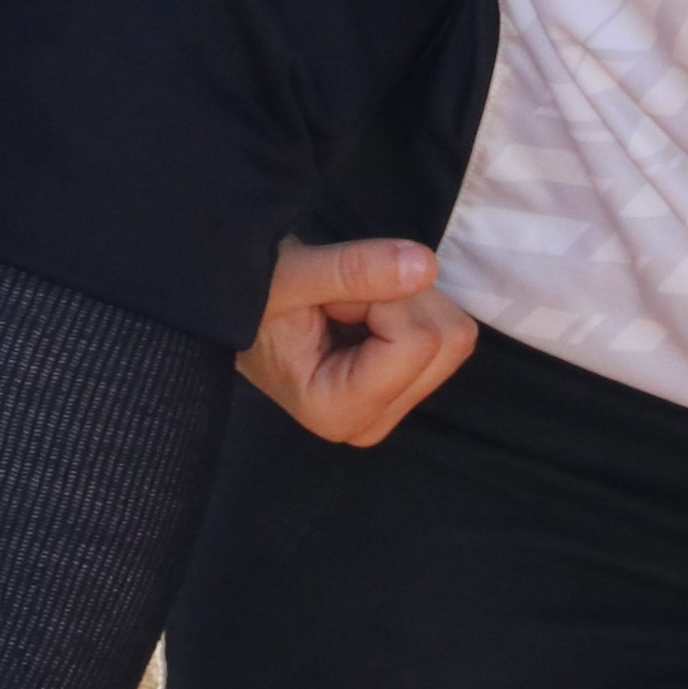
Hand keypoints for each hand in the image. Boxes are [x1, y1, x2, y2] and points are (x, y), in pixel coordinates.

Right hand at [237, 235, 477, 450]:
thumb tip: (425, 266)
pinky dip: (413, 305)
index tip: (331, 297)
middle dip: (401, 298)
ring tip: (349, 303)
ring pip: (454, 335)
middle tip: (343, 298)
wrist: (233, 307)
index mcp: (339, 412)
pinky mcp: (407, 388)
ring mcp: (394, 409)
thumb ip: (353, 270)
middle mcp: (372, 423)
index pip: (415, 343)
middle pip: (446, 342)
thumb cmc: (247, 298)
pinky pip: (448, 333)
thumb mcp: (290, 275)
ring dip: (407, 298)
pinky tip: (367, 312)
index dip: (382, 297)